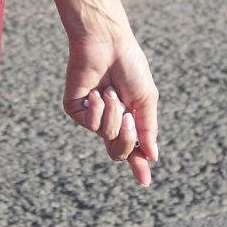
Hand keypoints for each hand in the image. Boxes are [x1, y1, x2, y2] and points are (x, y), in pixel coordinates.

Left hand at [64, 26, 158, 187]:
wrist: (108, 44)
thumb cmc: (130, 66)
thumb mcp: (146, 99)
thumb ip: (147, 129)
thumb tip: (151, 157)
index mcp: (129, 117)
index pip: (132, 148)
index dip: (138, 165)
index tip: (144, 182)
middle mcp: (109, 119)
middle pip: (117, 150)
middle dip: (126, 138)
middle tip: (130, 119)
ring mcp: (91, 116)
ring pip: (105, 136)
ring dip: (114, 115)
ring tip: (112, 92)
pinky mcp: (75, 109)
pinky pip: (90, 124)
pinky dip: (97, 109)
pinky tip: (97, 93)